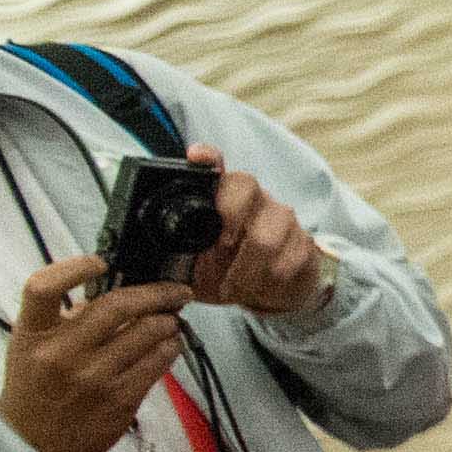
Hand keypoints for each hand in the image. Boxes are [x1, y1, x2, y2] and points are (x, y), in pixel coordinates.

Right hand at [0, 256, 186, 451]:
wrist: (34, 442)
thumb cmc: (36, 385)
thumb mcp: (32, 346)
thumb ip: (65, 318)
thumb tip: (117, 292)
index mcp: (32, 334)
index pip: (43, 287)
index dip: (73, 267)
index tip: (100, 262)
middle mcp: (60, 353)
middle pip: (116, 306)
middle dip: (157, 292)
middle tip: (176, 290)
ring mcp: (92, 377)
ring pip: (148, 332)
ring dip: (169, 320)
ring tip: (172, 319)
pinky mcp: (119, 399)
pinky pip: (158, 362)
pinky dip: (171, 346)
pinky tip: (171, 343)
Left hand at [180, 145, 329, 317]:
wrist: (269, 294)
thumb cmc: (224, 272)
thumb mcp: (191, 263)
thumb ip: (174, 250)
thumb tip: (147, 251)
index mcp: (222, 197)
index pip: (216, 164)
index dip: (207, 157)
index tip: (196, 157)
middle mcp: (255, 198)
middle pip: (245, 186)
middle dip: (228, 218)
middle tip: (219, 248)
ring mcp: (283, 219)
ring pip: (265, 238)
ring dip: (244, 271)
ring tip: (232, 287)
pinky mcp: (305, 244)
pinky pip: (285, 264)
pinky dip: (265, 285)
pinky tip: (256, 290)